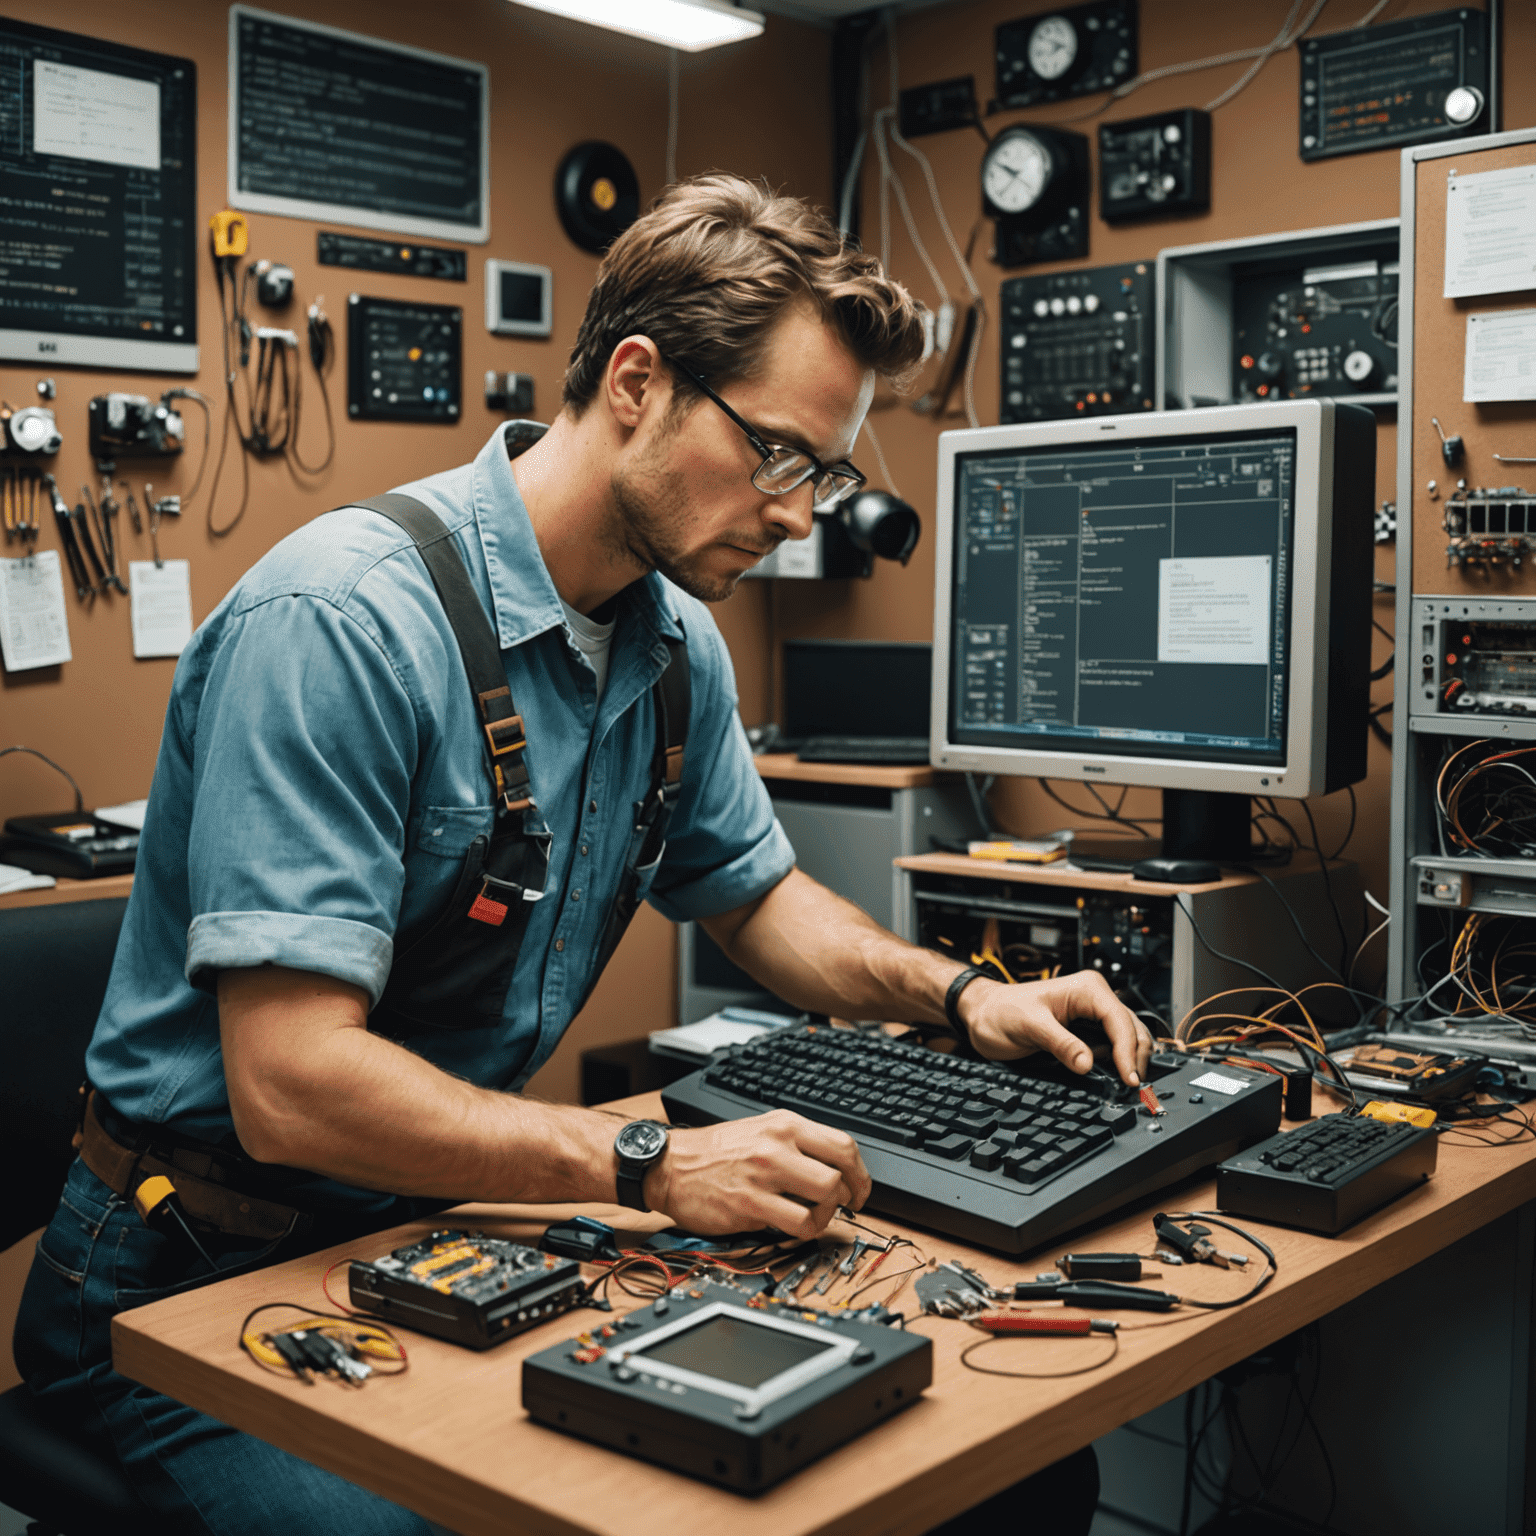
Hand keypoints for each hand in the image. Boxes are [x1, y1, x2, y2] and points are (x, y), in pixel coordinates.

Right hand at [644, 1110, 871, 1239]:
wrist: (671, 1166)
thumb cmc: (715, 1152)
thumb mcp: (761, 1130)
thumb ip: (798, 1143)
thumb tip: (837, 1168)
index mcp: (784, 1124)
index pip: (843, 1144)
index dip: (860, 1173)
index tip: (859, 1188)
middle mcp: (778, 1146)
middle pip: (840, 1174)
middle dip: (849, 1196)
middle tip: (841, 1206)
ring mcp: (765, 1175)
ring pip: (825, 1199)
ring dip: (828, 1216)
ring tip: (813, 1216)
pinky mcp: (751, 1205)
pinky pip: (799, 1224)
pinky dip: (805, 1231)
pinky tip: (792, 1226)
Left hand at [960, 969, 1153, 1086]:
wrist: (983, 1013)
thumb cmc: (1000, 1012)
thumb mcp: (1029, 1027)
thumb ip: (1060, 1044)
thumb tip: (1087, 1063)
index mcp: (1085, 989)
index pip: (1119, 1020)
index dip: (1128, 1051)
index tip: (1129, 1078)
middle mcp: (1094, 998)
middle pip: (1131, 1028)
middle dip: (1136, 1057)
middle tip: (1133, 1088)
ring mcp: (1092, 1014)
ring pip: (1127, 1037)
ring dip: (1131, 1060)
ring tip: (1127, 1085)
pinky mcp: (1086, 1029)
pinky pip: (1112, 1044)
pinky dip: (1119, 1060)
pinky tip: (1116, 1076)